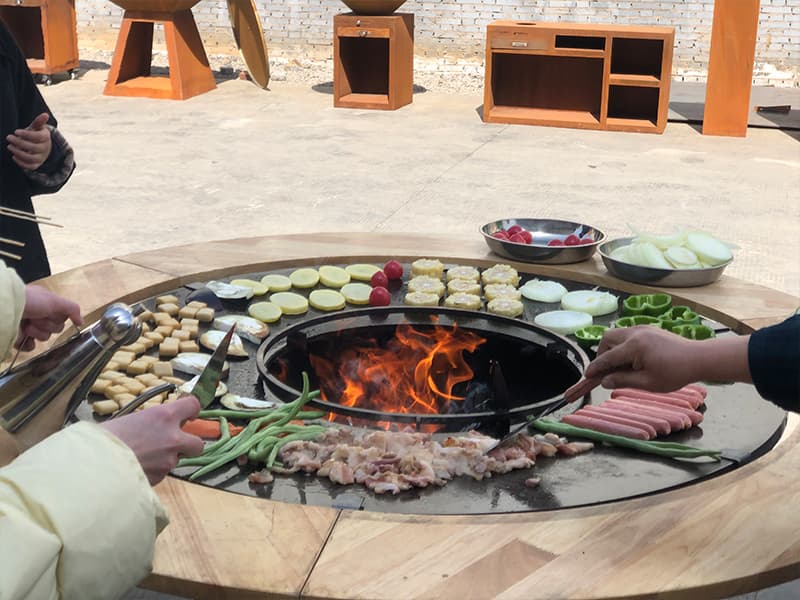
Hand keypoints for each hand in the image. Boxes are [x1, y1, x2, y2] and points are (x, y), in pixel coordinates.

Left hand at [6, 113, 51, 170]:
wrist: (41, 147)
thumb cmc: (35, 135)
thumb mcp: (37, 128)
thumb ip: (38, 122)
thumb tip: (45, 114)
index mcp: (46, 137)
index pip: (38, 137)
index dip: (26, 134)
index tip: (15, 131)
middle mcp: (45, 148)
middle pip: (33, 148)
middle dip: (19, 143)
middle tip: (9, 137)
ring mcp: (41, 157)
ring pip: (31, 158)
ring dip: (19, 153)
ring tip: (9, 147)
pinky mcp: (37, 164)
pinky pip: (30, 166)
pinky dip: (21, 163)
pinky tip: (14, 156)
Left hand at [16, 285, 82, 350]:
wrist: (8, 308)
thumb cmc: (31, 300)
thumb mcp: (55, 301)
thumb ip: (72, 309)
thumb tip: (82, 322)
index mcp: (47, 307)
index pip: (62, 318)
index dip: (57, 318)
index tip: (49, 312)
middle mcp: (39, 316)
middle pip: (55, 329)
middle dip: (46, 324)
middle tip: (37, 317)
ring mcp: (29, 328)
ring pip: (44, 338)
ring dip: (36, 331)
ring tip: (27, 323)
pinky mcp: (20, 338)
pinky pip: (30, 347)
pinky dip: (27, 344)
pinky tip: (24, 336)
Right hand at [101, 395, 204, 484]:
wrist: (92, 467)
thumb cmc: (103, 439)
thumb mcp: (128, 420)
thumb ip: (148, 423)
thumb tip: (152, 426)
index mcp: (164, 416)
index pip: (193, 406)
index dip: (192, 410)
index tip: (189, 414)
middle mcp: (172, 437)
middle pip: (198, 444)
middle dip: (189, 445)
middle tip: (174, 444)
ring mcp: (168, 460)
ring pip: (176, 461)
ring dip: (166, 460)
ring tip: (142, 458)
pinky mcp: (160, 478)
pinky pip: (162, 474)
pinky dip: (153, 472)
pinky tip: (136, 469)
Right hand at [583, 326, 697, 391]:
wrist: (699, 358)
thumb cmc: (676, 373)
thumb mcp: (647, 383)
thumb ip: (623, 380)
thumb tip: (604, 382)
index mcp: (634, 346)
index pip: (607, 358)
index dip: (596, 368)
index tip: (587, 376)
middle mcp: (636, 332)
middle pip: (607, 338)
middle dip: (602, 354)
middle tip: (605, 370)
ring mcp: (643, 328)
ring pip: (617, 334)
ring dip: (613, 349)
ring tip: (620, 366)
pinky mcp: (650, 330)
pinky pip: (629, 335)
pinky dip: (624, 346)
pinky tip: (632, 360)